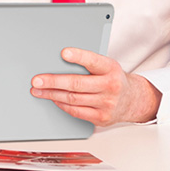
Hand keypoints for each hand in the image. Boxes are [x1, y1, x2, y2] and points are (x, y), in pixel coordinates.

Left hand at [30, 48, 161, 125]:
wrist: (133, 100)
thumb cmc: (112, 79)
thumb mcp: (106, 65)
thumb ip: (88, 63)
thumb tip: (59, 60)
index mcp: (111, 68)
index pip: (93, 60)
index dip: (78, 56)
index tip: (63, 53)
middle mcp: (110, 86)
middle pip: (77, 83)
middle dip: (53, 81)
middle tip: (37, 80)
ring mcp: (106, 104)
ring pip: (73, 99)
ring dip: (52, 94)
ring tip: (38, 90)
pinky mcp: (101, 118)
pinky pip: (76, 111)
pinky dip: (62, 105)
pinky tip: (53, 99)